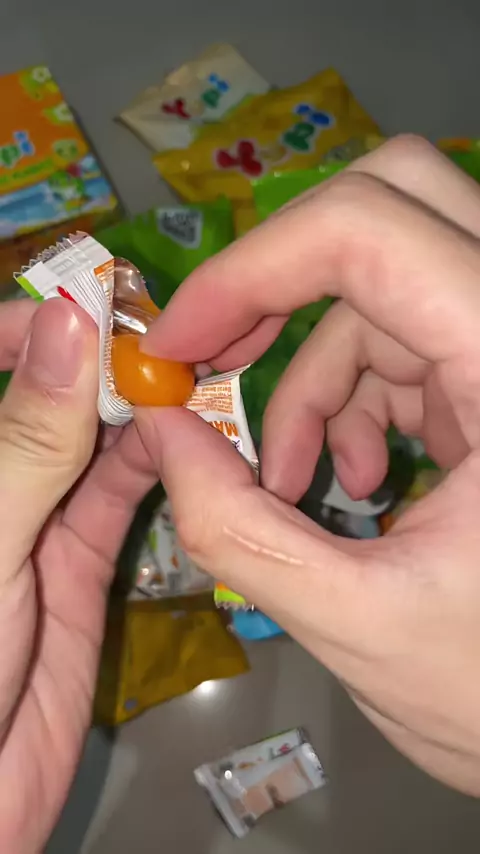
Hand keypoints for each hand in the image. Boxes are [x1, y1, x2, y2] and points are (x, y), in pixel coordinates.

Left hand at [0, 299, 160, 851]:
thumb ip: (26, 439)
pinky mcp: (78, 561)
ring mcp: (36, 518)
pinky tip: (193, 444)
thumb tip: (69, 320)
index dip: (36, 322)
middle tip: (172, 340)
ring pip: (92, 443)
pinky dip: (156, 468)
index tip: (102, 306)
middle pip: (48, 394)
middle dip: (103, 363)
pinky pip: (119, 499)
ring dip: (139, 413)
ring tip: (196, 383)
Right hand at [140, 136, 479, 795]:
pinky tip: (351, 479)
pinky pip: (403, 341)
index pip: (374, 230)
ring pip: (385, 288)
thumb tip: (160, 432)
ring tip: (290, 482)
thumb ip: (238, 530)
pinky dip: (350, 398)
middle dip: (282, 278)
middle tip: (213, 355)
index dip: (253, 268)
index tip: (177, 344)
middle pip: (393, 204)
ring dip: (314, 376)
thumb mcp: (360, 623)